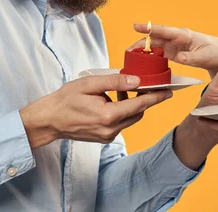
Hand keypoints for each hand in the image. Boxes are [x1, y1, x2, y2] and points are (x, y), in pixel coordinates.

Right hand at [19, 74, 171, 148]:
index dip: (156, 97)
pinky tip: (113, 99)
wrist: (49, 120)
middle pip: (138, 113)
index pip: (139, 105)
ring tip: (123, 88)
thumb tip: (136, 80)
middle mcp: (110, 130)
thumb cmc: (65, 100)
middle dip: (145, 99)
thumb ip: (114, 81)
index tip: (169, 91)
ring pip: (131, 119)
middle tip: (147, 84)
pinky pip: (121, 123)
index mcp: (107, 116)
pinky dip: (123, 111)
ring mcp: (107, 136)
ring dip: (132, 105)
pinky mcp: (104, 138)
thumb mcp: (89, 84)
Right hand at [131, 24, 217, 76]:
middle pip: (155, 38)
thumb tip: (178, 58)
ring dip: (144, 50)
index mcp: (184, 35)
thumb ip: (191, 58)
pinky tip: (142, 62)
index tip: (136, 27)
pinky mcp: (174, 53)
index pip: (164, 30)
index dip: (150, 29)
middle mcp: (176, 38)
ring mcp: (174, 45)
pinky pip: (159, 53)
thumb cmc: (216, 53)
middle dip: (141, 42)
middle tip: (128, 50)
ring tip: (131, 57)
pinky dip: (150, 56)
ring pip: (155, 45)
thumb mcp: (205, 57)